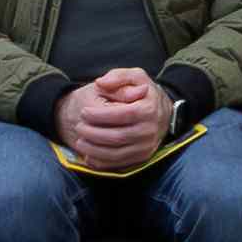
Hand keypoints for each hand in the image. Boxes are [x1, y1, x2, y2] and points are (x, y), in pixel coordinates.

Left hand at [58, 67, 173, 170]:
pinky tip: (88, 155)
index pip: (122, 115)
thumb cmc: (143, 93)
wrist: (162, 113)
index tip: (84, 112)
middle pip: (117, 137)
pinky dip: (101, 162)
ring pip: (116, 154)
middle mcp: (150, 130)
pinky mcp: (142, 158)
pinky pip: (119, 164)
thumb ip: (118, 76)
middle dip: (93, 134)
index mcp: (148, 109)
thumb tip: (101, 83)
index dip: (100, 115)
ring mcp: (146, 147)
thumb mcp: (135, 76)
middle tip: (79, 127)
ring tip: (80, 141)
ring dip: (94, 150)